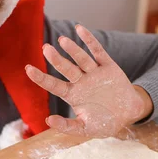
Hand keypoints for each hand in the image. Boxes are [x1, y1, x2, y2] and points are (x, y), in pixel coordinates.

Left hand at [26, 25, 153, 137]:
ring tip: (62, 40)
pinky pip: (98, 51)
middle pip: (66, 69)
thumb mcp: (85, 130)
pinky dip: (90, 40)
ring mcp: (94, 73)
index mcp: (73, 95)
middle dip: (56, 59)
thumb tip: (48, 121)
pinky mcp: (108, 67)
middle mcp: (81, 82)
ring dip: (72, 49)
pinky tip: (79, 29)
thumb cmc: (105, 122)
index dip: (41, 78)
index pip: (54, 85)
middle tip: (45, 49)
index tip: (28, 69)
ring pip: (81, 59)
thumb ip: (67, 126)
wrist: (129, 114)